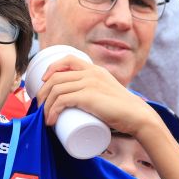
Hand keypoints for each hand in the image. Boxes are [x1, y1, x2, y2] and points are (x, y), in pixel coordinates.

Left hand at [34, 56, 157, 134]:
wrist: (137, 117)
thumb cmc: (122, 110)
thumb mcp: (107, 93)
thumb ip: (97, 93)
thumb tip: (81, 105)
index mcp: (95, 70)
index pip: (68, 59)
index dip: (52, 68)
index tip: (43, 82)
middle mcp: (91, 73)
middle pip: (56, 77)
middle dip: (42, 92)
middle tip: (41, 108)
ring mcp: (89, 84)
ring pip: (56, 89)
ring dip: (45, 105)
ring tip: (45, 118)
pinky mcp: (88, 97)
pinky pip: (62, 100)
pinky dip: (52, 111)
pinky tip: (50, 120)